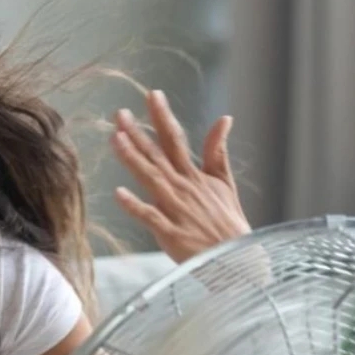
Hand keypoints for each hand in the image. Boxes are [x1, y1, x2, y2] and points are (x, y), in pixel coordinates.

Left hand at [111, 89, 249, 263]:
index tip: (152, 94)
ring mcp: (176, 210)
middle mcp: (183, 188)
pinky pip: (150, 217)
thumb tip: (224, 118)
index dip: (163, 117)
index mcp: (194, 176)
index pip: (176, 139)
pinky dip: (135, 206)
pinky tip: (118, 193)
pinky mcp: (171, 233)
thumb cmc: (228, 223)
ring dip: (133, 159)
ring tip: (115, 139)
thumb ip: (218, 152)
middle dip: (138, 133)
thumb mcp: (225, 183)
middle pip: (157, 155)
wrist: (238, 259)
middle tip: (119, 113)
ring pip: (151, 179)